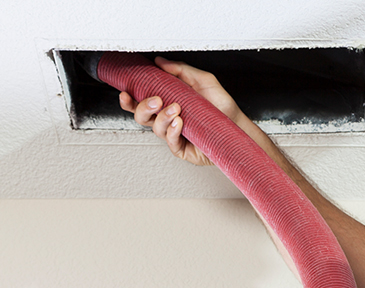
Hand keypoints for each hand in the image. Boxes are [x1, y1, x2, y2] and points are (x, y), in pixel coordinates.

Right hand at [119, 56, 244, 165]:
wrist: (237, 126)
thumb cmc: (222, 107)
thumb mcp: (203, 81)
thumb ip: (181, 70)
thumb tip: (161, 62)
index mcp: (169, 103)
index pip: (143, 102)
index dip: (130, 100)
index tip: (126, 92)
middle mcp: (169, 119)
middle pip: (142, 116)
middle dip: (143, 107)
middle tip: (156, 100)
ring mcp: (174, 135)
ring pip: (155, 128)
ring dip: (162, 117)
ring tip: (176, 109)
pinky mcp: (182, 148)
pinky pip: (170, 141)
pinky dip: (173, 131)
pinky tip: (180, 122)